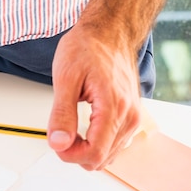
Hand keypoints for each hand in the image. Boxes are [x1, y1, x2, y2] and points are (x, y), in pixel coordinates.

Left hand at [47, 24, 141, 170]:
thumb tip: (58, 143)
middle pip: (101, 159)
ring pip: (108, 155)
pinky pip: (114, 144)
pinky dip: (96, 143)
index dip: (70, 155)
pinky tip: (84, 130)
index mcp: (113, 107)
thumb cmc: (87, 49)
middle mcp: (129, 116)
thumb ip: (61, 114)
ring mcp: (133, 117)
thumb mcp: (65, 79)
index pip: (94, 153)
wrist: (109, 32)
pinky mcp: (131, 116)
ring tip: (71, 128)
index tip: (56, 142)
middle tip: (60, 132)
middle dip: (76, 153)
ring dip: (86, 149)